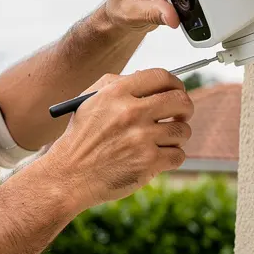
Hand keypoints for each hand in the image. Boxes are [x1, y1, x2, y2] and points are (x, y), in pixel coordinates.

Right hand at [44, 69, 192, 209]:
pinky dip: (170, 158)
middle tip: (179, 116)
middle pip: (180, 101)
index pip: (162, 77)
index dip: (175, 85)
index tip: (176, 93)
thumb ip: (116, 85)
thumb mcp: (88, 102)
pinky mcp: (148, 162)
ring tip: (160, 143)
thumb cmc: (79, 140)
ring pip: (182, 131)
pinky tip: (154, 159)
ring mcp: (141, 138)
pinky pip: (178, 155)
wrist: (68, 176)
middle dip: (185, 109)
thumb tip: (148, 80)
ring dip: (177, 137)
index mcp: (116, 93)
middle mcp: (130, 112)